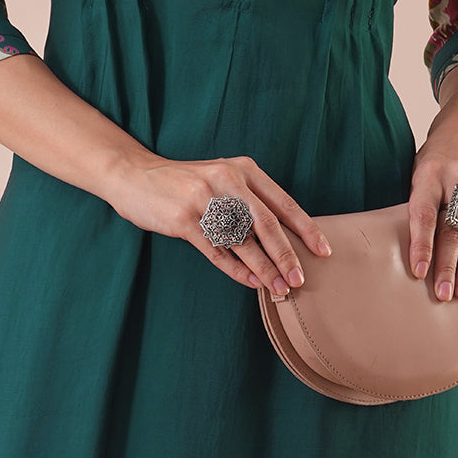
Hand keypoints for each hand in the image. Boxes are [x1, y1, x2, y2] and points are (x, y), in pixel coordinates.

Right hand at [110, 154, 332, 294]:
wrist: (134, 175)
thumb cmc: (184, 183)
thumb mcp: (221, 179)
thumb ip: (248, 201)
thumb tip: (283, 240)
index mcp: (243, 169)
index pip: (283, 203)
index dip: (306, 229)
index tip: (323, 251)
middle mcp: (227, 180)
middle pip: (267, 224)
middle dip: (287, 255)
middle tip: (301, 279)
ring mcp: (205, 199)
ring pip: (244, 241)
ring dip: (265, 269)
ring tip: (279, 289)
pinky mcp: (184, 219)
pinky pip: (218, 251)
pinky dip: (237, 269)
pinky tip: (252, 282)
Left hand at [407, 92, 457, 302]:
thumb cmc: (435, 158)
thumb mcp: (418, 171)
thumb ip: (419, 205)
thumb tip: (415, 251)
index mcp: (430, 171)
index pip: (425, 214)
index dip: (422, 244)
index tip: (419, 272)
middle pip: (453, 227)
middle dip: (448, 264)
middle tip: (443, 294)